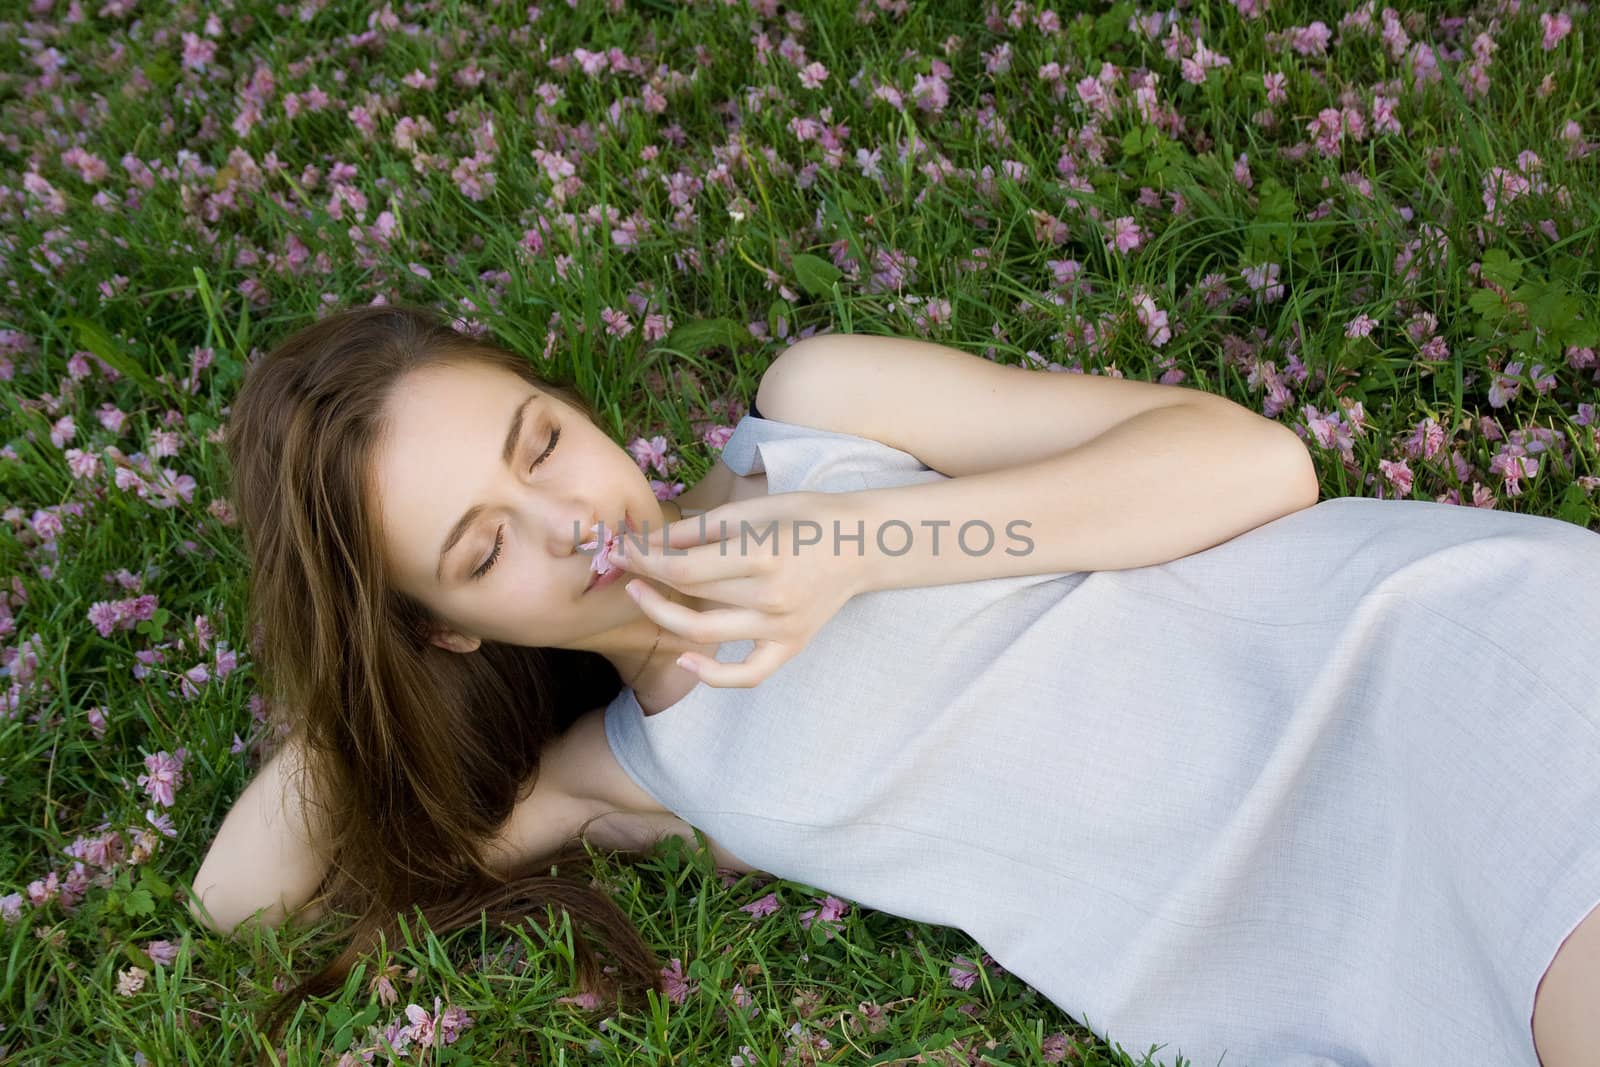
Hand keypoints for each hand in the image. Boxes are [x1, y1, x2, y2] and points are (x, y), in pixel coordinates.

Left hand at [610, 491, 865, 686]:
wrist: (864, 544)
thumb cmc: (809, 518)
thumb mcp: (756, 509)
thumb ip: (702, 529)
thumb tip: (652, 540)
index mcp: (763, 554)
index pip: (685, 567)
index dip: (645, 559)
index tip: (623, 548)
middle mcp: (771, 596)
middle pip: (691, 595)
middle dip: (649, 577)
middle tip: (627, 562)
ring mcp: (781, 627)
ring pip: (705, 633)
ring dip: (663, 616)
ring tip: (642, 595)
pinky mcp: (790, 646)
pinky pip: (747, 675)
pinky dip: (714, 676)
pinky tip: (686, 660)